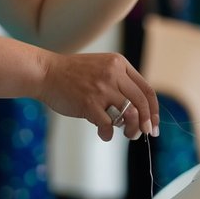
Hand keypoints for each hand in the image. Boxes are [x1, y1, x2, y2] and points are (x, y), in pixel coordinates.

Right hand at [40, 52, 158, 141]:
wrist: (46, 73)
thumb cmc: (72, 74)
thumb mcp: (101, 67)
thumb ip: (119, 82)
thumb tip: (138, 111)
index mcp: (119, 64)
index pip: (146, 89)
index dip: (154, 110)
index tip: (153, 124)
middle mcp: (113, 74)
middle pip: (141, 103)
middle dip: (146, 123)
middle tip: (143, 134)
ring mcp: (101, 88)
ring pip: (129, 114)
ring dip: (130, 129)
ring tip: (126, 134)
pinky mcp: (89, 103)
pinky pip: (108, 125)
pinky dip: (108, 134)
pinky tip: (103, 134)